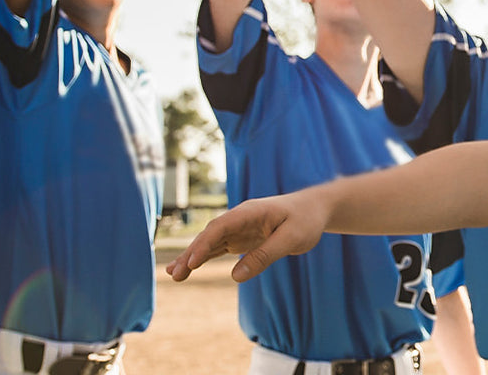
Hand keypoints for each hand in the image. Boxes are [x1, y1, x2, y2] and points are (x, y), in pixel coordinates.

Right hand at [164, 193, 324, 282]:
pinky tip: (188, 268)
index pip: (220, 227)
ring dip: (192, 258)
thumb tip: (236, 277)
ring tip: (173, 276)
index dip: (204, 243)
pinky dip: (202, 258)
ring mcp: (238, 228)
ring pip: (209, 243)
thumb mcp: (291, 239)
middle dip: (191, 254)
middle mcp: (239, 218)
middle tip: (175, 275)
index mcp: (249, 212)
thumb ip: (264, 256)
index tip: (192, 261)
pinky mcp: (240, 239)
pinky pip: (217, 248)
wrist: (314, 210)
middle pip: (209, 235)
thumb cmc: (305, 221)